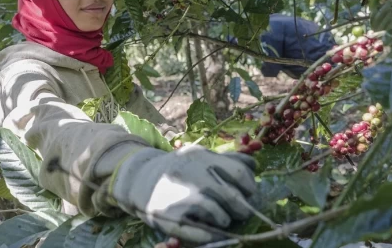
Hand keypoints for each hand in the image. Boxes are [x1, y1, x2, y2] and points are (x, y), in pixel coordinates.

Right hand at [93, 145, 256, 243]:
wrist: (137, 176)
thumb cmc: (176, 168)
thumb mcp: (199, 156)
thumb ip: (226, 160)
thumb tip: (254, 166)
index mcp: (202, 157)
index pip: (238, 173)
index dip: (249, 187)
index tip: (250, 194)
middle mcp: (192, 174)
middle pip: (231, 196)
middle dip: (242, 208)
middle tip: (242, 213)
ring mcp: (180, 195)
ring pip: (218, 214)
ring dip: (225, 220)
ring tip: (224, 220)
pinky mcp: (170, 216)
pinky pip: (200, 232)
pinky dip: (211, 235)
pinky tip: (213, 232)